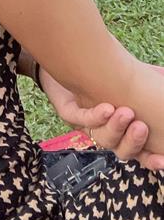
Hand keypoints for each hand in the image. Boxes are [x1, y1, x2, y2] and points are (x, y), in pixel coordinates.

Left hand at [38, 67, 163, 170]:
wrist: (66, 59)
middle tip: (141, 127)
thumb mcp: (130, 79)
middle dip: (133, 142)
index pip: (141, 152)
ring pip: (101, 139)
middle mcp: (106, 132)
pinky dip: (94, 116)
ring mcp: (87, 126)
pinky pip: (81, 119)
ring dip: (114, 128)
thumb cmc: (102, 74)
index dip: (151, 159)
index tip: (162, 159)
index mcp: (124, 130)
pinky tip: (106, 108)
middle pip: (122, 151)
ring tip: (124, 113)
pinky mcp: (69, 112)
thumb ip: (150, 81)